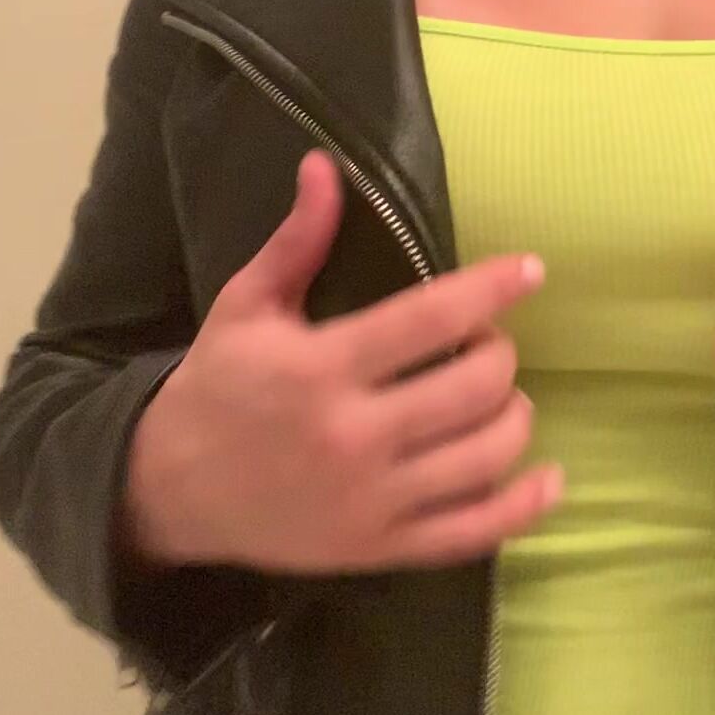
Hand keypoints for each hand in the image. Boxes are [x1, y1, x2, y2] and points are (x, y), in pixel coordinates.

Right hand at [126, 150, 560, 572]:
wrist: (167, 491)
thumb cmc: (217, 387)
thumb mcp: (245, 306)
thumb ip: (296, 240)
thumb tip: (325, 166)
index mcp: (321, 367)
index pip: (431, 319)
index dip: (491, 289)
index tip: (530, 269)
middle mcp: (353, 436)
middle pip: (474, 386)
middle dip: (497, 352)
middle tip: (482, 342)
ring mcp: (372, 500)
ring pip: (487, 455)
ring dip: (514, 415)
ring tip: (498, 396)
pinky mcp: (380, 548)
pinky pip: (474, 532)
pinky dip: (524, 505)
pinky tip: (546, 476)